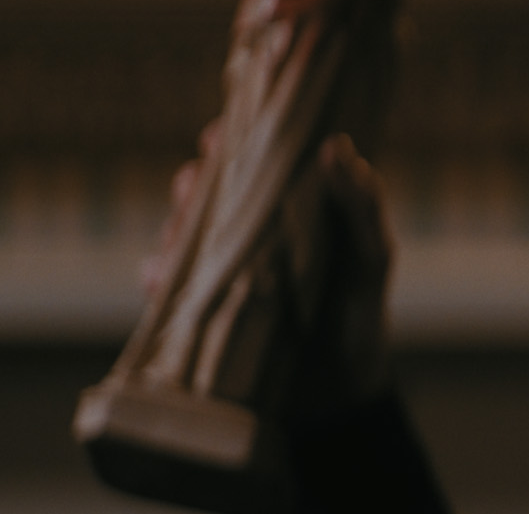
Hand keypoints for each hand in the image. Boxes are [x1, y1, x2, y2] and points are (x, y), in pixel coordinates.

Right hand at [139, 124, 397, 419]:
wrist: (340, 395)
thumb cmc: (360, 315)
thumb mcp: (371, 259)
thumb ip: (361, 207)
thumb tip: (337, 148)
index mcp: (293, 211)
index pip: (257, 162)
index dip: (234, 141)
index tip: (218, 134)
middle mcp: (253, 234)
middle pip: (209, 194)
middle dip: (192, 183)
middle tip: (190, 184)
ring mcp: (224, 272)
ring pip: (182, 235)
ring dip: (171, 227)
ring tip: (174, 232)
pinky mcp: (203, 311)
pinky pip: (168, 287)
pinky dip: (157, 277)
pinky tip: (157, 277)